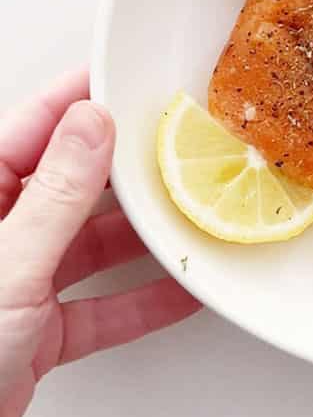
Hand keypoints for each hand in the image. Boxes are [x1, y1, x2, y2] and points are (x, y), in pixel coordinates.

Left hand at [0, 70, 199, 416]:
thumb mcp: (8, 266)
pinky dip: (142, 302)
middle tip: (174, 142)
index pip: (27, 132)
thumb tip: (90, 125)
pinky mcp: (33, 338)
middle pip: (69, 188)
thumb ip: (56, 196)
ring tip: (189, 213)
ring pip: (90, 247)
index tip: (123, 78)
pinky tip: (180, 290)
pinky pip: (100, 308)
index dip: (77, 102)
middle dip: (124, 171)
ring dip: (143, 238)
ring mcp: (13, 291)